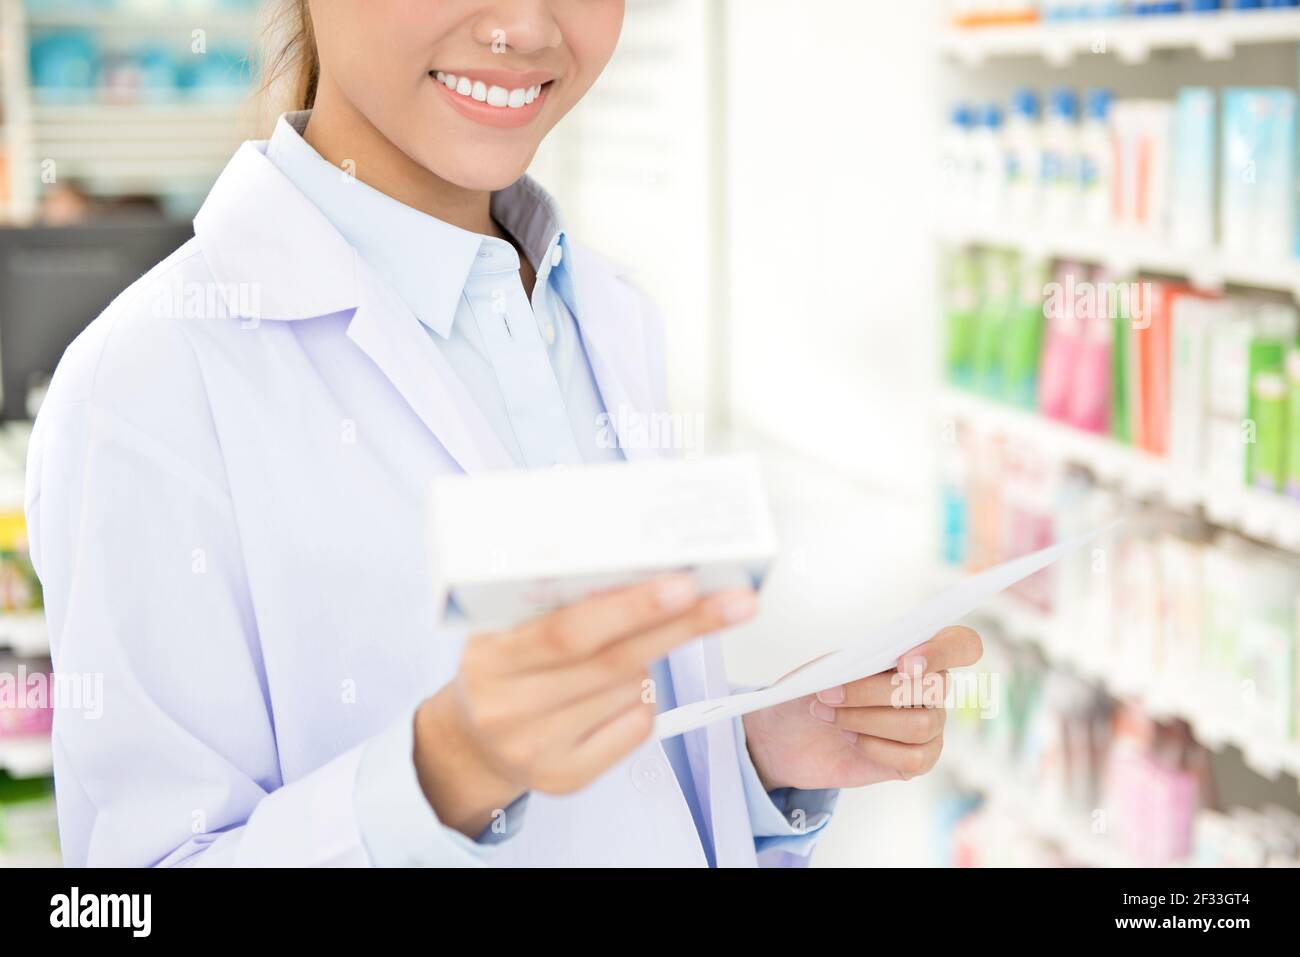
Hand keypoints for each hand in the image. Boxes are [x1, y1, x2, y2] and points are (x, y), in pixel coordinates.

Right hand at [413, 575, 757, 837]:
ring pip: (629, 690)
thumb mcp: (509, 621)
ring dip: (650, 660)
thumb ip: (557, 595)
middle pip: (612, 661)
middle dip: (680, 626)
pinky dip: (645, 698)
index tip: (682, 582)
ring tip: (637, 641)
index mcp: (489, 652)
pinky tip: (626, 687)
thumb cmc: (505, 664)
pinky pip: (634, 727)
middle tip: (732, 601)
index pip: (568, 628)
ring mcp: (535, 747)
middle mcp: (507, 705)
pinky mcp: (565, 778)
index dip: (630, 606)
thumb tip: (636, 560)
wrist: (473, 741)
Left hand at [742, 626, 982, 790]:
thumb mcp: (825, 668)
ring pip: (921, 724)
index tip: (903, 662)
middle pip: (933, 687)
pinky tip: (851, 739)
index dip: (942, 651)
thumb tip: (870, 666)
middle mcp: (932, 688)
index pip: (962, 644)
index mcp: (917, 652)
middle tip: (827, 695)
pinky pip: (915, 758)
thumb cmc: (815, 690)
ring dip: (866, 720)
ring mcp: (930, 724)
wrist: (792, 734)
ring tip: (832, 717)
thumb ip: (853, 662)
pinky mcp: (919, 760)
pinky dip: (875, 747)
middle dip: (871, 691)